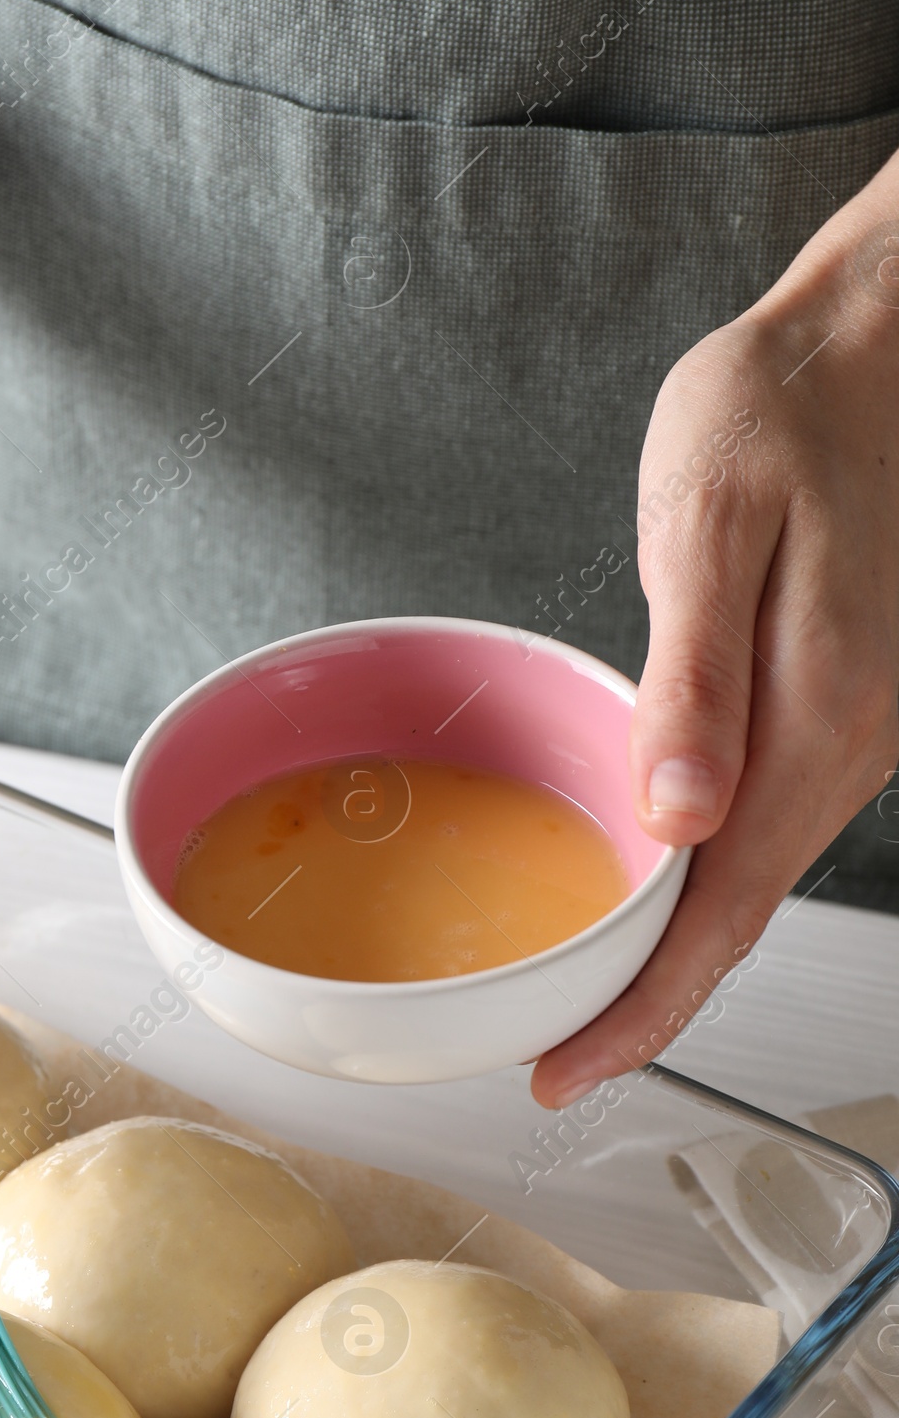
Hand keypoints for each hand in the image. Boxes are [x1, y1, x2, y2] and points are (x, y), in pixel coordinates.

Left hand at [534, 202, 898, 1106]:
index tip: (564, 1074)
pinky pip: (773, 819)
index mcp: (817, 716)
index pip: (724, 912)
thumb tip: (675, 821)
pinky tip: (651, 882)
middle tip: (551, 1057)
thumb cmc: (786, 409)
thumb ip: (694, 678)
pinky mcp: (850, 704)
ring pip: (758, 874)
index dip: (642, 1012)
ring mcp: (861, 730)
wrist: (879, 343)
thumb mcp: (713, 521)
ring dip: (675, 945)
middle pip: (741, 915)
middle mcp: (854, 744)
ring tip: (581, 993)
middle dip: (647, 1002)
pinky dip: (707, 877)